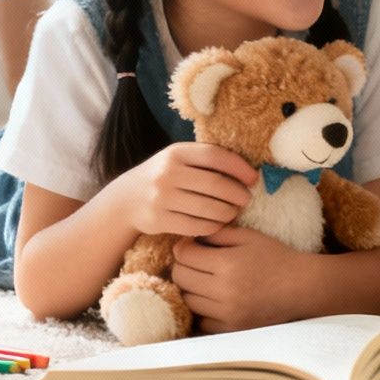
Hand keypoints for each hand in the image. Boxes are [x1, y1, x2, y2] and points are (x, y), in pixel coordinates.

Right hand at [104, 143, 257, 237]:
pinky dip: (212, 226)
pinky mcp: (158, 220)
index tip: (253, 178)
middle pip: (214, 184)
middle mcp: (167, 173)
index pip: (214, 156)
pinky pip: (195, 226)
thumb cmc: (163, 177)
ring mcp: (161, 198)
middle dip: (236, 193)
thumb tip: (246, 171)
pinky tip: (218, 224)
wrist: (126, 199)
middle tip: (245, 199)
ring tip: (233, 212)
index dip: (238, 167)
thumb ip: (204, 161)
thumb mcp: (177, 160)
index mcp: (175, 153)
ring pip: (207, 208)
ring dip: (227, 212)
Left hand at [170, 226, 310, 333]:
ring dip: (191, 288)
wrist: (302, 287)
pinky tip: (215, 299)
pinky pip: (203, 321)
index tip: (190, 246)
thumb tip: (189, 239)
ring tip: (204, 280)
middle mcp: (223, 290)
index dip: (183, 247)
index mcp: (227, 264)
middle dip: (183, 266)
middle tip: (194, 262)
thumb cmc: (276, 256)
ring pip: (188, 300)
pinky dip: (204, 310)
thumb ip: (217, 234)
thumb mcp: (248, 236)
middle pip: (181, 278)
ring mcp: (227, 313)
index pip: (184, 255)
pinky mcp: (232, 328)